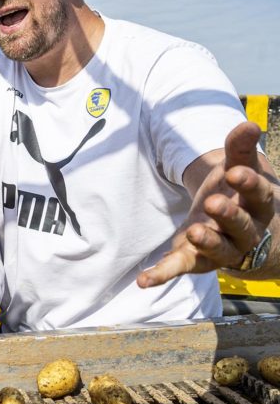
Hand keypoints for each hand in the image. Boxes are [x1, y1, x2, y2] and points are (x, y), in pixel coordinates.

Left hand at [139, 121, 277, 286]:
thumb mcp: (241, 168)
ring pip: (218, 251)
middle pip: (241, 226)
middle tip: (213, 202)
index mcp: (259, 205)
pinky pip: (181, 269)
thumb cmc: (241, 192)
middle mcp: (246, 231)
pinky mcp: (198, 261)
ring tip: (192, 232)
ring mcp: (223, 249)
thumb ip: (240, 148)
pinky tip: (143, 280)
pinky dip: (162, 274)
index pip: (259, 194)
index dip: (249, 184)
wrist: (246, 229)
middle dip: (229, 215)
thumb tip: (248, 122)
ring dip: (206, 243)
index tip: (235, 171)